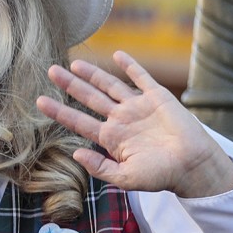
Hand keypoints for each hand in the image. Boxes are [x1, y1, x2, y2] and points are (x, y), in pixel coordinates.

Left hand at [37, 52, 232, 198]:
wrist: (193, 166)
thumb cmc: (162, 175)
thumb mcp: (126, 178)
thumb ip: (100, 168)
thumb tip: (75, 154)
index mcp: (111, 138)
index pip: (79, 122)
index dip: (59, 111)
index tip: (39, 101)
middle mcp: (121, 120)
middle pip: (89, 98)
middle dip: (70, 84)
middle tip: (50, 70)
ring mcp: (138, 107)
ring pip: (110, 85)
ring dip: (92, 74)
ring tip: (73, 63)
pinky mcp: (157, 97)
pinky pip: (141, 77)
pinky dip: (129, 65)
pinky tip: (116, 54)